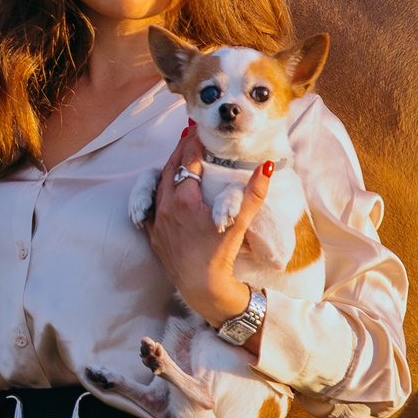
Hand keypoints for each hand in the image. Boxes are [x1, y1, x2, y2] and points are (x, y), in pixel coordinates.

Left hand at [147, 124, 269, 342]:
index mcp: (184, 200)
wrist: (202, 287)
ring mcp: (157, 221)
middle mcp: (166, 206)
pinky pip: (151, 205)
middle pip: (170, 169)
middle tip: (188, 136)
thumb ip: (252, 194)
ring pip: (158, 185)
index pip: (189, 162)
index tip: (199, 129)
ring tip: (177, 157)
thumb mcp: (239, 223)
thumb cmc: (220, 255)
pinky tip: (162, 189)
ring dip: (168, 169)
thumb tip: (266, 167)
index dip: (194, 143)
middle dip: (179, 151)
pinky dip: (157, 192)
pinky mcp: (154, 235)